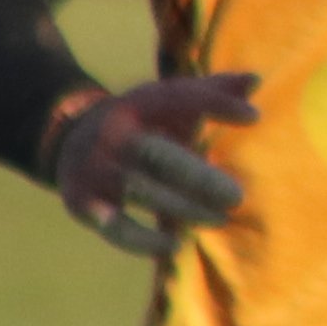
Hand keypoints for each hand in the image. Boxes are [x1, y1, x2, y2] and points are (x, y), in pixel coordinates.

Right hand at [49, 73, 252, 254]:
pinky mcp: (84, 202)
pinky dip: (143, 241)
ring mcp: (97, 169)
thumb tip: (256, 80)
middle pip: (158, 156)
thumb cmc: (145, 122)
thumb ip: (212, 91)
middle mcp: (115, 135)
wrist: (71, 137)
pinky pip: (115, 227)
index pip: (178, 99)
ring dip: (183, 207)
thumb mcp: (170, 101)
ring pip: (141, 191)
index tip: (255, 117)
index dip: (215, 103)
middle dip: (199, 178)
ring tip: (219, 218)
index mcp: (139, 105)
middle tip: (237, 197)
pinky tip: (174, 245)